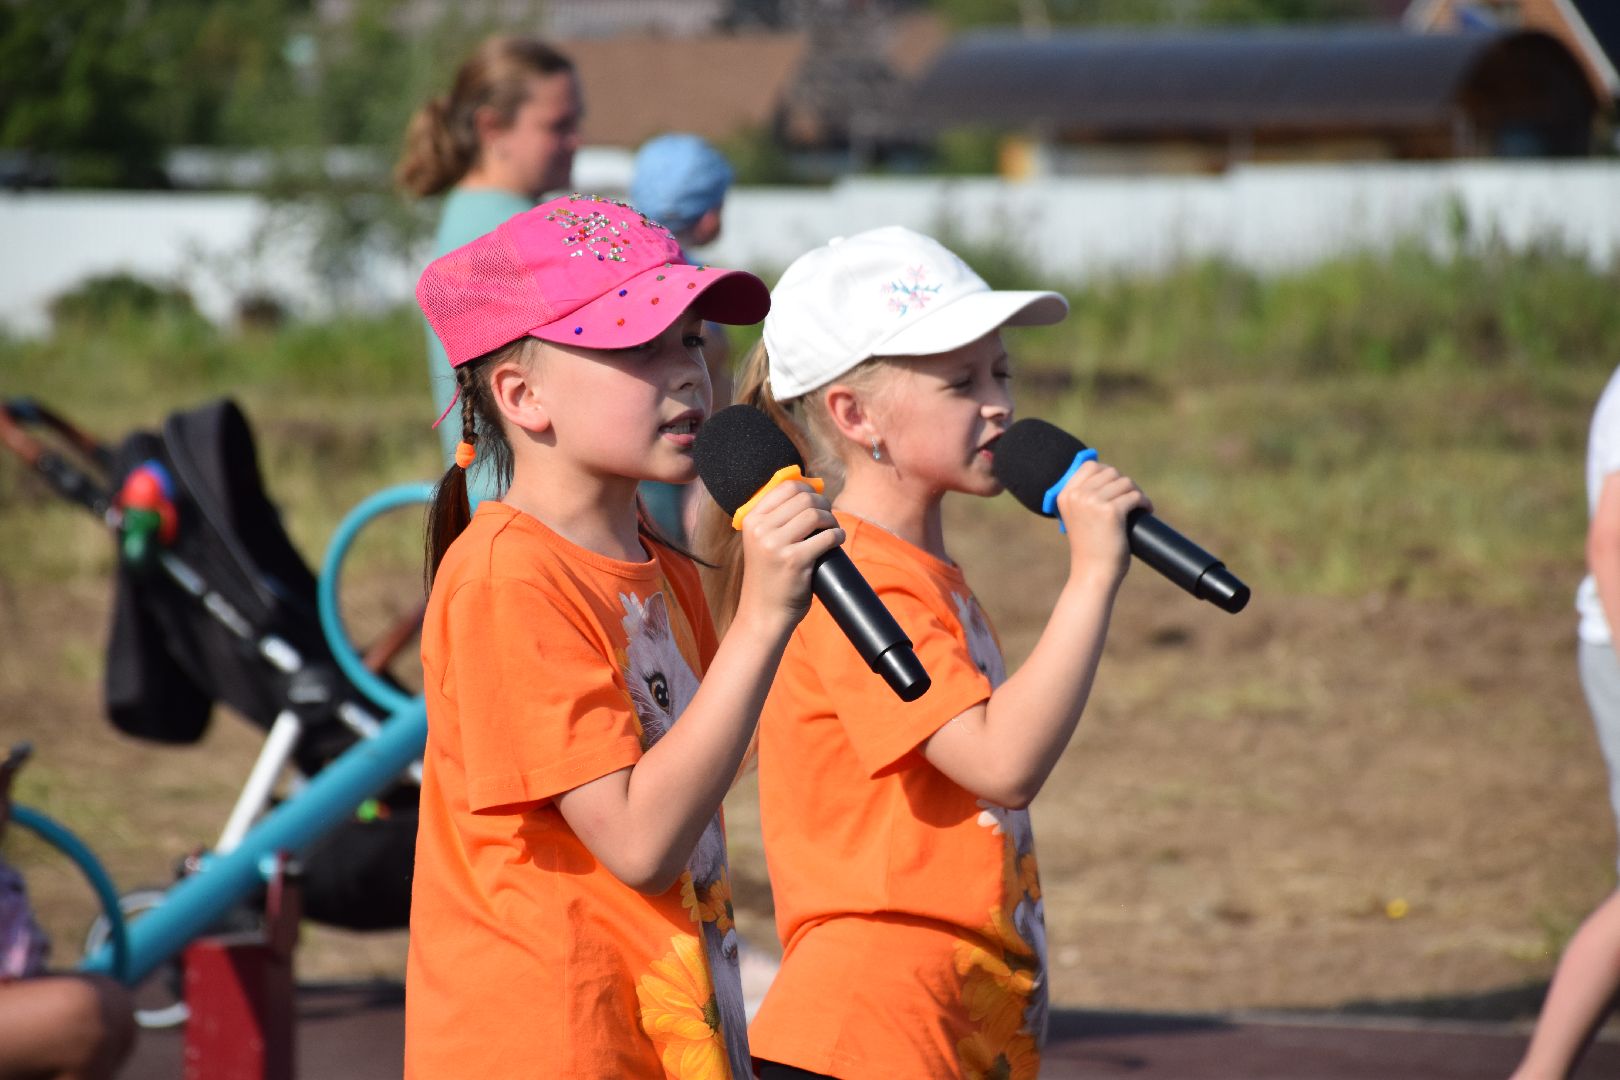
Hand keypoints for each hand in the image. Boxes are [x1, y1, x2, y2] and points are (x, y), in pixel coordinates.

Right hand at [733, 482, 842, 632]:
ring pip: (815, 514)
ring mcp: (776, 545)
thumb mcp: (761, 543)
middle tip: (828, 518)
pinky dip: (837, 536)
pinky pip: (826, 536)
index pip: (786, 486)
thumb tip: (811, 490)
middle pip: (804, 497)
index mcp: (751, 520)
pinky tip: (837, 540)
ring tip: (832, 529)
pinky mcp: (794, 561)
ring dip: (831, 520)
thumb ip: (776, 519)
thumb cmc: (768, 577)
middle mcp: (760, 529)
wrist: (763, 614)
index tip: (817, 501)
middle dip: (823, 504)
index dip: (808, 488)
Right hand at [1053, 461, 1149, 587]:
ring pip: (1125, 482)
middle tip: (1131, 498)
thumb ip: (1085, 497)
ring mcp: (1092, 501)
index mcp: (1065, 495)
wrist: (1093, 573)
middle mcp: (1077, 495)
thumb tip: (1109, 473)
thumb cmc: (1089, 548)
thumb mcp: (1078, 518)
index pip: (1089, 466)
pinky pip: (1135, 496)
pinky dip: (1144, 503)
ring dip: (1136, 493)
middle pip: (1110, 472)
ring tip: (1139, 506)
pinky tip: (1146, 510)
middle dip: (1124, 484)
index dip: (1107, 473)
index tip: (1116, 486)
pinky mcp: (1110, 511)